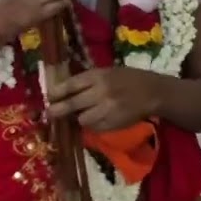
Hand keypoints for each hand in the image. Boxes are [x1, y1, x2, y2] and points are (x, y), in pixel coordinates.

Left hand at [45, 67, 168, 131]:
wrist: (152, 92)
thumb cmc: (126, 79)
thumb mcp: (106, 72)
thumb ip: (86, 81)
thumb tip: (61, 90)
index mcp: (98, 76)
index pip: (70, 85)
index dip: (56, 92)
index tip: (48, 97)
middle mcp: (101, 93)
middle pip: (72, 104)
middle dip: (57, 110)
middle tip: (48, 113)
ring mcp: (108, 110)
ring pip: (82, 119)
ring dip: (79, 117)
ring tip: (81, 114)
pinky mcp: (113, 124)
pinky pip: (94, 128)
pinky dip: (92, 124)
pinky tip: (96, 118)